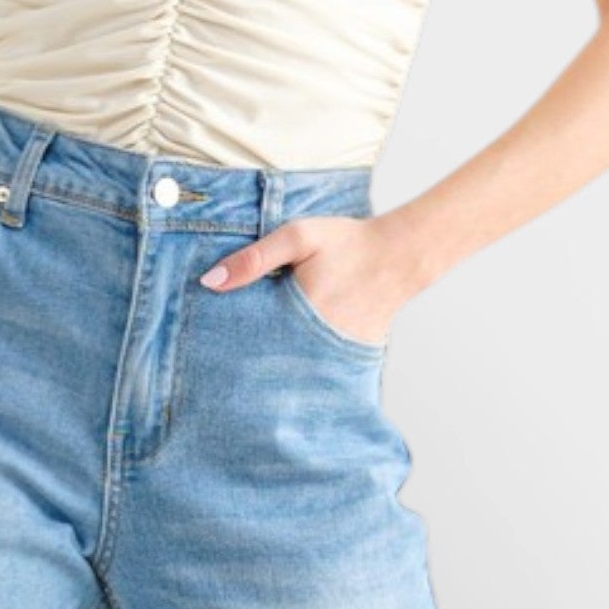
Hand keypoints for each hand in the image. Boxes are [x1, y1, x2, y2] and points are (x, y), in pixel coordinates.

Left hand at [197, 213, 410, 349]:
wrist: (399, 255)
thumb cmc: (346, 243)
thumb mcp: (298, 238)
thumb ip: (254, 259)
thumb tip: (210, 282)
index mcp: (296, 314)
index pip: (249, 341)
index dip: (228, 344)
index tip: (208, 347)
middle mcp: (315, 341)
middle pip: (269, 362)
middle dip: (248, 363)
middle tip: (223, 365)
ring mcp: (336, 354)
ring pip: (293, 369)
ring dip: (275, 367)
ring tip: (252, 371)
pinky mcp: (352, 358)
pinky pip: (319, 367)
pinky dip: (304, 365)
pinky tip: (291, 360)